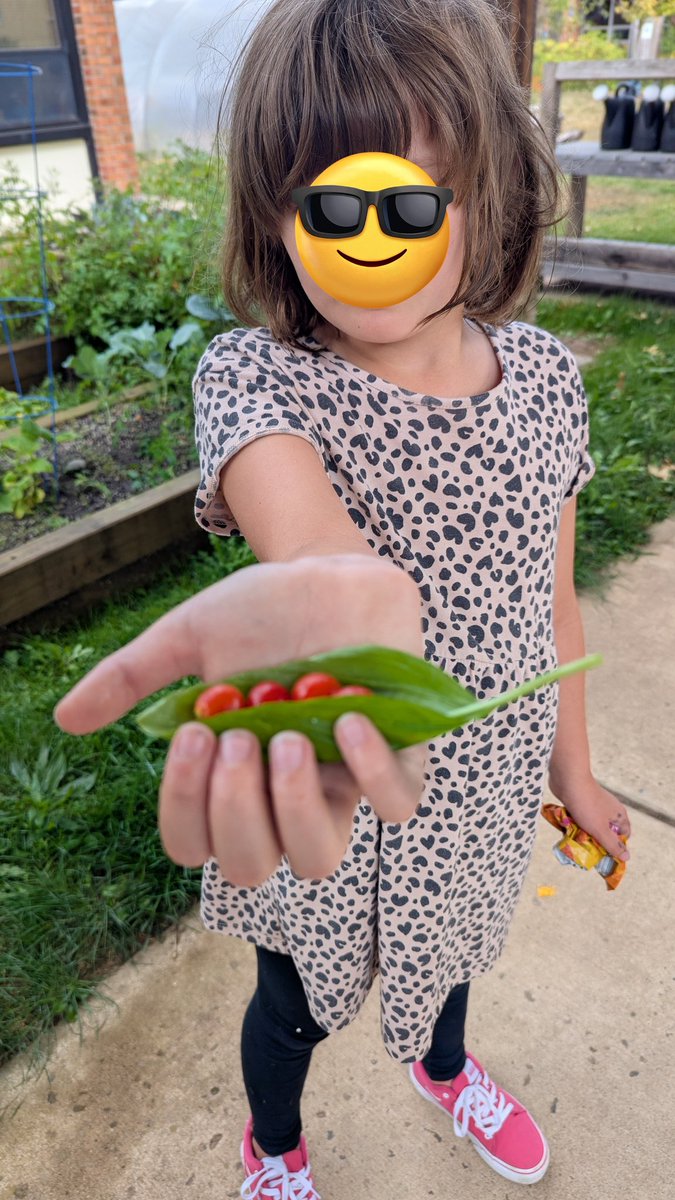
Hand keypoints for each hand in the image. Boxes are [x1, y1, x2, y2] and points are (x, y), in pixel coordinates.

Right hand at [53, 555, 427, 884]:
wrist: (328, 573)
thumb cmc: (259, 615)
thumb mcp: (189, 638)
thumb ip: (133, 678)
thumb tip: (67, 720)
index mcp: (229, 779)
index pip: (194, 844)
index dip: (186, 808)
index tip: (193, 737)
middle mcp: (282, 797)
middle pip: (252, 867)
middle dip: (235, 808)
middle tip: (239, 737)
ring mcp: (340, 783)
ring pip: (319, 856)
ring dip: (295, 804)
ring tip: (289, 736)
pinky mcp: (398, 755)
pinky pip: (397, 804)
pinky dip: (373, 773)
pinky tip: (349, 718)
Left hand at [547, 774, 631, 862]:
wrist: (568, 780)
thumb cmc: (586, 806)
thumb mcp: (600, 830)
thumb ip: (612, 845)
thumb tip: (626, 857)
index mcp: (619, 815)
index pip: (624, 835)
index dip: (616, 846)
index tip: (605, 853)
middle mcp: (609, 809)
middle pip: (606, 831)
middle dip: (596, 841)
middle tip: (586, 849)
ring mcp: (595, 805)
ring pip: (591, 825)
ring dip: (583, 833)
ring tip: (574, 839)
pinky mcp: (581, 801)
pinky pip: (580, 817)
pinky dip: (574, 823)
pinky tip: (566, 827)